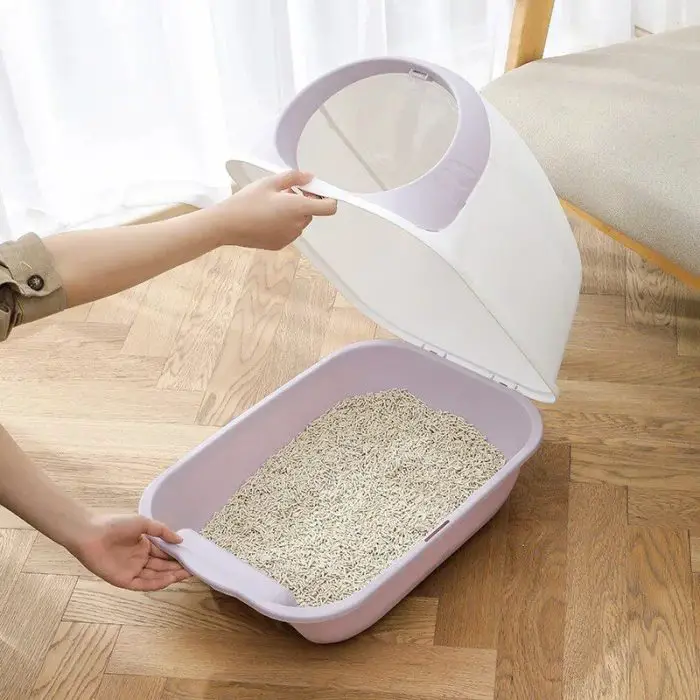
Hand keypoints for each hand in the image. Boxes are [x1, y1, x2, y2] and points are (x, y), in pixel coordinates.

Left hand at [72, 514, 190, 590]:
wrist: (91, 534)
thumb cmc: (116, 525)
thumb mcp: (143, 524)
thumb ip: (162, 532)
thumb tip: (181, 540)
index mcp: (144, 546)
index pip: (165, 554)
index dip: (178, 556)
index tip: (192, 556)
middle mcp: (140, 559)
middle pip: (162, 566)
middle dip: (178, 567)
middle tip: (194, 568)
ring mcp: (133, 570)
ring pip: (156, 576)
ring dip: (171, 576)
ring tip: (187, 574)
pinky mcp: (124, 580)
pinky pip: (143, 584)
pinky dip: (157, 583)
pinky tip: (169, 580)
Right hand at [202, 170, 336, 249]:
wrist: (227, 225)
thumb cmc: (247, 201)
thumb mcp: (270, 182)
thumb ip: (294, 177)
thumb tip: (310, 177)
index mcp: (298, 208)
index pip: (329, 207)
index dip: (328, 198)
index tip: (316, 191)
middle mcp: (298, 225)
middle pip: (312, 213)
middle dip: (304, 201)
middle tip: (285, 192)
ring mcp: (290, 237)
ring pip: (300, 222)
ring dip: (293, 213)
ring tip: (272, 205)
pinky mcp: (280, 245)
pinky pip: (289, 231)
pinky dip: (284, 224)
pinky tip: (266, 218)